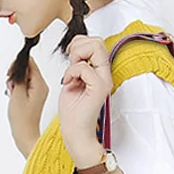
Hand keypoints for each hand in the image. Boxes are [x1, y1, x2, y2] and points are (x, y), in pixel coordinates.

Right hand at [6, 55, 48, 148]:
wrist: (25, 134)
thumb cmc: (22, 118)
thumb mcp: (18, 93)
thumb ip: (19, 76)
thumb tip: (20, 62)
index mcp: (40, 84)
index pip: (31, 63)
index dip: (18, 64)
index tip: (11, 73)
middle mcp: (41, 86)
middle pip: (27, 68)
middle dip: (16, 74)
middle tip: (11, 86)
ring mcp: (38, 91)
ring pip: (24, 77)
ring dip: (15, 82)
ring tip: (13, 93)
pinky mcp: (33, 95)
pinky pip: (24, 84)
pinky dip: (17, 88)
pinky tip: (14, 96)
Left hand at [58, 34, 112, 155]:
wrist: (75, 132)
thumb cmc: (73, 112)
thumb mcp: (72, 80)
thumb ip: (77, 64)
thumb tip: (76, 49)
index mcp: (99, 72)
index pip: (96, 42)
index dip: (79, 43)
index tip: (70, 57)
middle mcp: (104, 74)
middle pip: (98, 41)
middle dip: (79, 47)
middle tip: (71, 64)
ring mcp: (103, 80)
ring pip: (95, 47)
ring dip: (76, 56)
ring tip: (71, 74)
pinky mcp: (99, 87)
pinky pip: (84, 67)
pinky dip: (72, 72)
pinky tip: (68, 82)